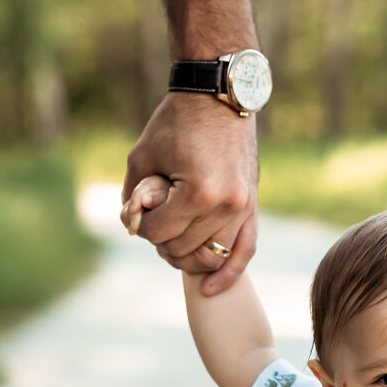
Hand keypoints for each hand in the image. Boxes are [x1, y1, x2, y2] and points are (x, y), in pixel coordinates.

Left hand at [121, 90, 258, 295]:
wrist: (218, 97)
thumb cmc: (176, 122)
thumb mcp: (142, 156)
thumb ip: (133, 197)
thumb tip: (134, 228)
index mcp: (198, 192)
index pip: (160, 233)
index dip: (142, 227)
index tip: (139, 209)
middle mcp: (227, 204)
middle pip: (184, 248)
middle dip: (162, 241)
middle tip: (154, 224)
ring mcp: (244, 206)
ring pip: (211, 254)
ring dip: (187, 255)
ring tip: (172, 242)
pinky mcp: (253, 205)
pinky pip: (245, 250)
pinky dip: (229, 273)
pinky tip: (212, 289)